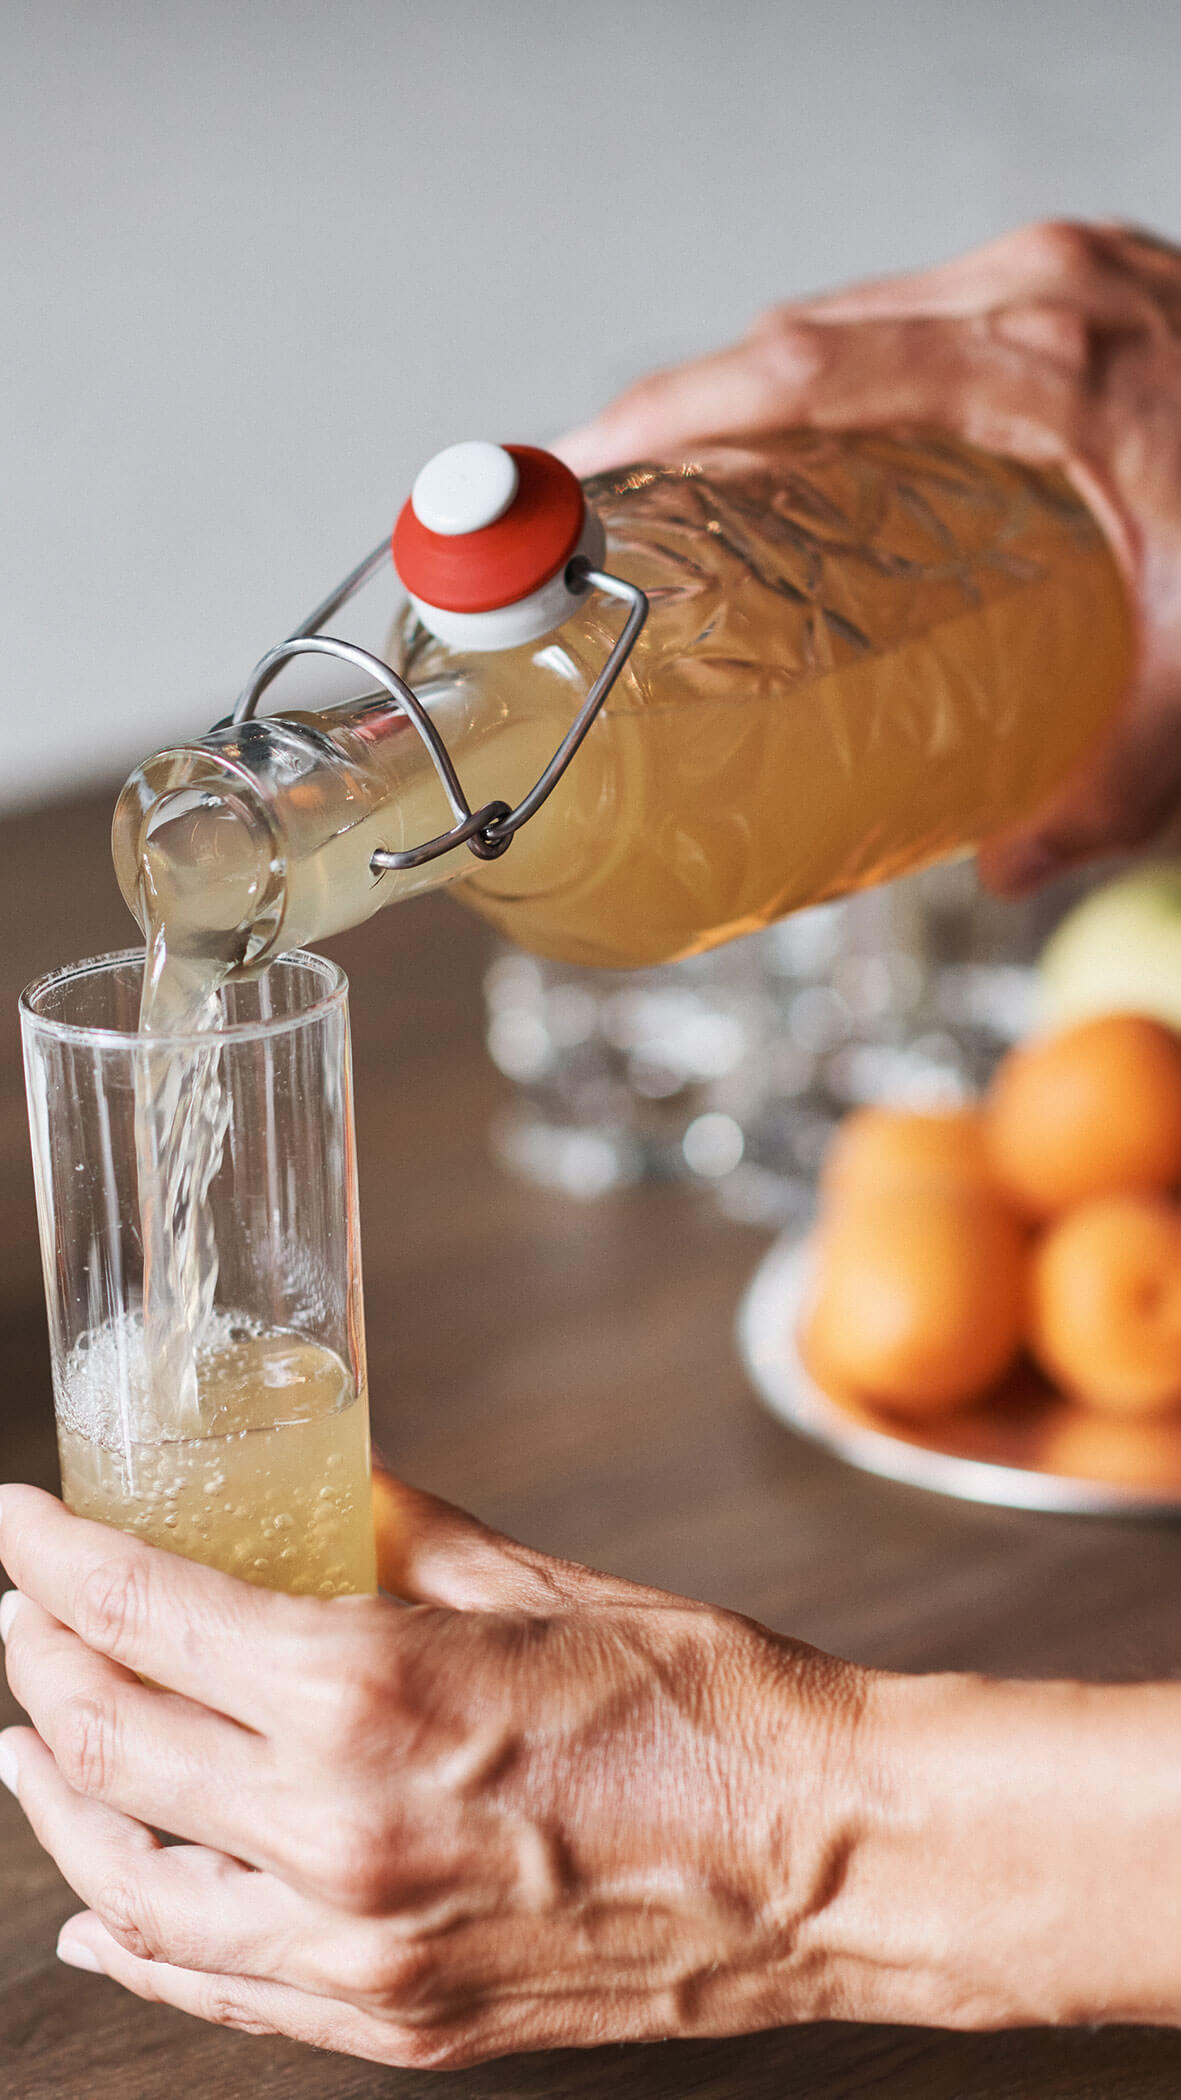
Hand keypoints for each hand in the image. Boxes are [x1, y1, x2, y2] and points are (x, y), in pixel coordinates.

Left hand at [0, 1478, 866, 2067]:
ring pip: (130, 1885)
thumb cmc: (700, 1702)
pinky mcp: (396, 2021)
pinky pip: (217, 1988)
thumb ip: (393, 1529)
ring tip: (24, 1751)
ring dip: (54, 1807)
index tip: (15, 1523)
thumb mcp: (528, 1579)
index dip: (50, 1560)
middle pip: (106, 1744)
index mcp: (364, 1692)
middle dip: (38, 1665)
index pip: (139, 1615)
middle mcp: (332, 1829)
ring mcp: (356, 1944)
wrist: (821, 1859)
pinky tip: (98, 1919)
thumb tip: (320, 1490)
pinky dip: (135, 1945)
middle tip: (22, 1617)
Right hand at [557, 220, 1180, 890]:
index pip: (807, 367)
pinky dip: (848, 379)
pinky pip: (924, 321)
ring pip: (863, 318)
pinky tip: (818, 457)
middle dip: (686, 410)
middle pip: (809, 333)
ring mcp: (1068, 270)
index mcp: (1052, 361)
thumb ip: (1105, 788)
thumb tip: (1001, 870)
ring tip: (681, 491)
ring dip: (762, 393)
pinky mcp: (1088, 283)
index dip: (668, 415)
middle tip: (598, 508)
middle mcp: (1043, 286)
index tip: (570, 471)